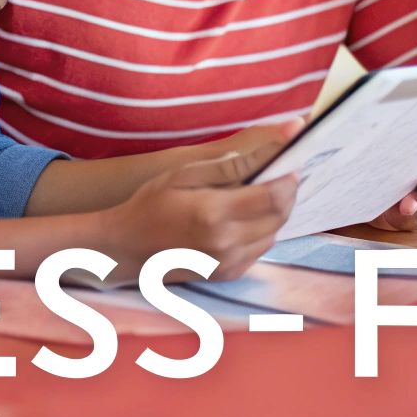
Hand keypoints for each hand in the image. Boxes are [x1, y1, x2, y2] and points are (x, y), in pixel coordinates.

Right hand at [106, 128, 301, 280]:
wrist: (126, 248)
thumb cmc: (152, 203)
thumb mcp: (186, 174)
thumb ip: (233, 163)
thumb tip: (278, 141)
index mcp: (214, 213)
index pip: (273, 197)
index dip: (288, 179)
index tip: (290, 163)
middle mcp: (225, 243)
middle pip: (279, 216)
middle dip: (286, 194)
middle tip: (278, 176)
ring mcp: (227, 263)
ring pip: (274, 234)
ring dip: (274, 214)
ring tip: (256, 196)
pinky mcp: (227, 274)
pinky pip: (260, 250)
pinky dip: (261, 232)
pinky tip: (242, 219)